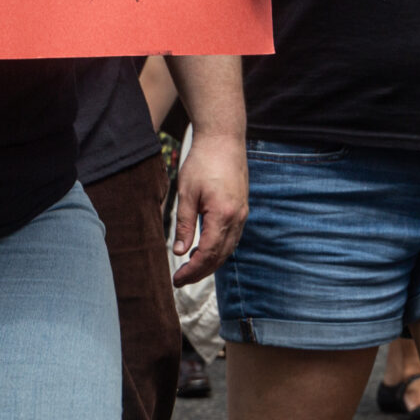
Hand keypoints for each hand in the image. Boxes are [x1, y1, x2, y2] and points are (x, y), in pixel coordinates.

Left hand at [170, 129, 246, 285]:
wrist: (224, 139)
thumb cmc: (203, 162)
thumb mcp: (187, 193)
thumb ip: (184, 225)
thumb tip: (179, 252)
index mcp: (223, 215)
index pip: (208, 254)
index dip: (192, 271)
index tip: (177, 280)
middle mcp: (237, 218)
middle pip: (221, 257)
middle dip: (201, 272)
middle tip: (180, 280)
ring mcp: (242, 214)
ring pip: (229, 249)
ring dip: (210, 263)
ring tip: (190, 269)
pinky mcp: (242, 209)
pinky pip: (232, 238)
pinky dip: (219, 249)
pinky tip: (204, 250)